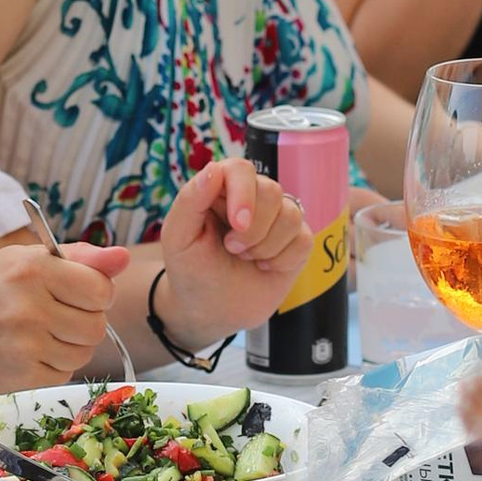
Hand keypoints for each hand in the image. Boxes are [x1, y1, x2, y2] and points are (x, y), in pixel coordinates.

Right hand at [0, 237, 130, 398]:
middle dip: (84, 320)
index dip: (96, 292)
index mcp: (32, 270)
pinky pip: (65, 374)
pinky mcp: (22, 377)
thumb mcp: (23, 260)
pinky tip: (29, 352)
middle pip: (97, 324)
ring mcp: (25, 346)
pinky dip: (54, 365)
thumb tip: (123, 258)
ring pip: (84, 352)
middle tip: (56, 313)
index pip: (101, 288)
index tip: (80, 292)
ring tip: (40, 333)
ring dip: (71, 345)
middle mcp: (29, 308)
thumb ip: (78, 257)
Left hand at [152, 153, 311, 346]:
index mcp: (221, 189)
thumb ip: (190, 200)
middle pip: (271, 190)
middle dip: (253, 229)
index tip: (238, 224)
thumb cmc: (191, 271)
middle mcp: (252, 197)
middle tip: (232, 250)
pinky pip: (304, 239)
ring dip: (266, 246)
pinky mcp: (296, 240)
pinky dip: (282, 260)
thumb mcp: (178, 238)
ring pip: (291, 214)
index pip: (241, 169)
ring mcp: (277, 218)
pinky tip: (264, 267)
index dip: (244, 193)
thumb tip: (214, 169)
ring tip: (246, 258)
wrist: (211, 311)